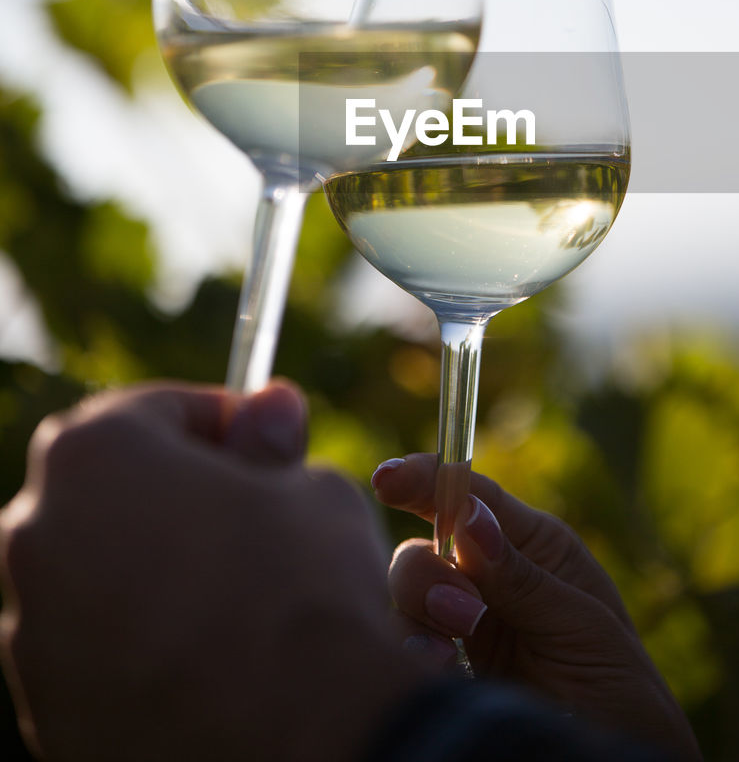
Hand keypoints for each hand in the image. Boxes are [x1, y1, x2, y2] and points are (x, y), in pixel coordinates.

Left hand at [0, 382, 426, 761]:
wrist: (305, 746)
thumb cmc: (306, 592)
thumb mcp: (309, 489)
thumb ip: (271, 445)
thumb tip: (271, 409)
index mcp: (93, 456)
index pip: (154, 409)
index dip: (220, 420)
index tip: (266, 444)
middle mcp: (36, 536)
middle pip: (109, 490)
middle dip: (175, 493)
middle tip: (252, 518)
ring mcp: (31, 633)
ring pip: (94, 575)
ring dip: (151, 570)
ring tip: (235, 600)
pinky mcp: (46, 715)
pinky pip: (93, 653)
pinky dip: (138, 644)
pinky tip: (209, 660)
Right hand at [372, 453, 701, 761]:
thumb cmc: (621, 692)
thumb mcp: (582, 627)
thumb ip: (522, 576)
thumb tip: (467, 516)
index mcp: (533, 547)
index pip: (472, 498)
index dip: (427, 479)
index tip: (389, 478)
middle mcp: (490, 578)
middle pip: (425, 548)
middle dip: (426, 573)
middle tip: (465, 615)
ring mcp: (463, 627)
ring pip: (405, 596)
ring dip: (419, 617)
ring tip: (451, 660)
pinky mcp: (446, 674)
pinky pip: (403, 647)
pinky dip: (409, 655)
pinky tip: (438, 674)